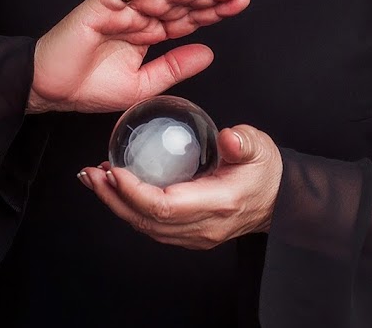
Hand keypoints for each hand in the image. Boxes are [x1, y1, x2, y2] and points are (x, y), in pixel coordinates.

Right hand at [27, 0, 248, 113]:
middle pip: (184, 0)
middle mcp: (143, 15)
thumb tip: (209, 53)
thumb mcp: (143, 84)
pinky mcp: (103, 4)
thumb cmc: (89, 87)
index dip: (216, 8)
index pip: (191, 17)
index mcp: (153, 31)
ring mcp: (125, 7)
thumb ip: (174, 67)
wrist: (49, 90)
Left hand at [78, 124, 282, 248]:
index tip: (115, 170)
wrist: (279, 199)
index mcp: (217, 203)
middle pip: (147, 220)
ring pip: (146, 227)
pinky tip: (117, 190)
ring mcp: (195, 235)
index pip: (165, 206)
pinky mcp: (189, 233)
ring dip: (117, 204)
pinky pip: (153, 226)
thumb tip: (228, 137)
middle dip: (114, 198)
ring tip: (96, 180)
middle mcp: (203, 226)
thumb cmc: (266, 170)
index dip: (134, 191)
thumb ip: (242, 142)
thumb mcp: (259, 147)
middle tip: (91, 174)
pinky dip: (130, 209)